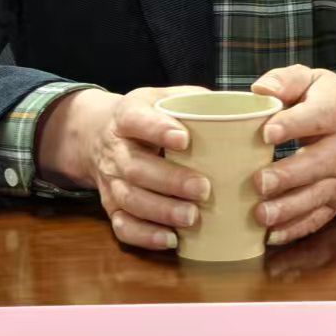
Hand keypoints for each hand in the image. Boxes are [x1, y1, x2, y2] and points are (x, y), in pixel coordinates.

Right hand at [35, 86, 211, 252]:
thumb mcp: (161, 96)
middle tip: (203, 188)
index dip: (158, 130)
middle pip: (136, 168)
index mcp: (127, 116)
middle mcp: (115, 150)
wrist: (97, 134)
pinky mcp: (111, 206)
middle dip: (170, 181)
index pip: (138, 121)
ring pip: (130, 200)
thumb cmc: (145, 116)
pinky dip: (145, 236)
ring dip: (161, 212)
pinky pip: (122, 226)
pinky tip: (171, 239)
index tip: (184, 139)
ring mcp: (111, 181)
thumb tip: (238, 112)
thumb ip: (193, 100)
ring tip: (191, 217)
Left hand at [250, 66, 335, 247]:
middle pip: (317, 164)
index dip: (291, 125)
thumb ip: (285, 80)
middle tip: (258, 182)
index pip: (316, 118)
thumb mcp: (312, 79)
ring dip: (288, 209)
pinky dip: (296, 230)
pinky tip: (270, 235)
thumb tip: (260, 90)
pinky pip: (319, 218)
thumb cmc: (329, 100)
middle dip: (288, 176)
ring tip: (260, 215)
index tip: (265, 133)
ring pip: (317, 197)